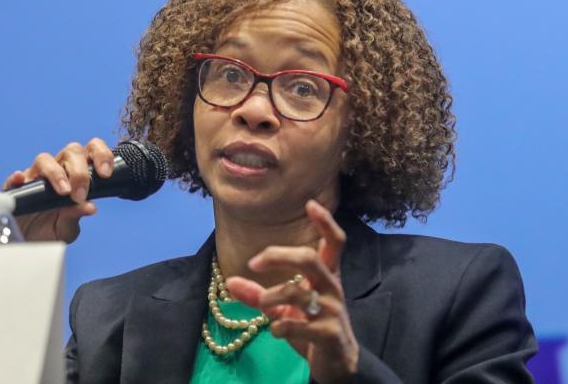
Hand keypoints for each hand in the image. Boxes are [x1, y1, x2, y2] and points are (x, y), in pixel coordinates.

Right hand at [2, 138, 112, 242]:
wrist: (26, 244)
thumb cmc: (50, 230)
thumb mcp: (67, 228)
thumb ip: (75, 216)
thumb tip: (91, 207)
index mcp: (75, 175)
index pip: (90, 152)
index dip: (101, 155)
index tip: (105, 174)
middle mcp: (57, 171)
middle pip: (71, 151)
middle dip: (79, 171)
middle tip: (79, 194)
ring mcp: (34, 177)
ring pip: (44, 159)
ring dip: (55, 173)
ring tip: (62, 191)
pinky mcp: (15, 189)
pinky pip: (13, 178)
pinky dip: (17, 177)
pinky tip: (20, 180)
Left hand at [225, 200, 357, 383]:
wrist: (336, 363)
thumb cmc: (310, 326)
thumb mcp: (282, 309)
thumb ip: (257, 295)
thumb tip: (230, 282)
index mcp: (325, 276)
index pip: (334, 243)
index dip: (325, 223)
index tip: (310, 204)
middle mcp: (332, 288)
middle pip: (308, 259)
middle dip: (278, 255)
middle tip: (254, 263)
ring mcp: (333, 311)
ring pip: (296, 293)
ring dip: (270, 297)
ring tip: (262, 305)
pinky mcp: (330, 333)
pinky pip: (296, 324)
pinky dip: (278, 326)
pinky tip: (276, 330)